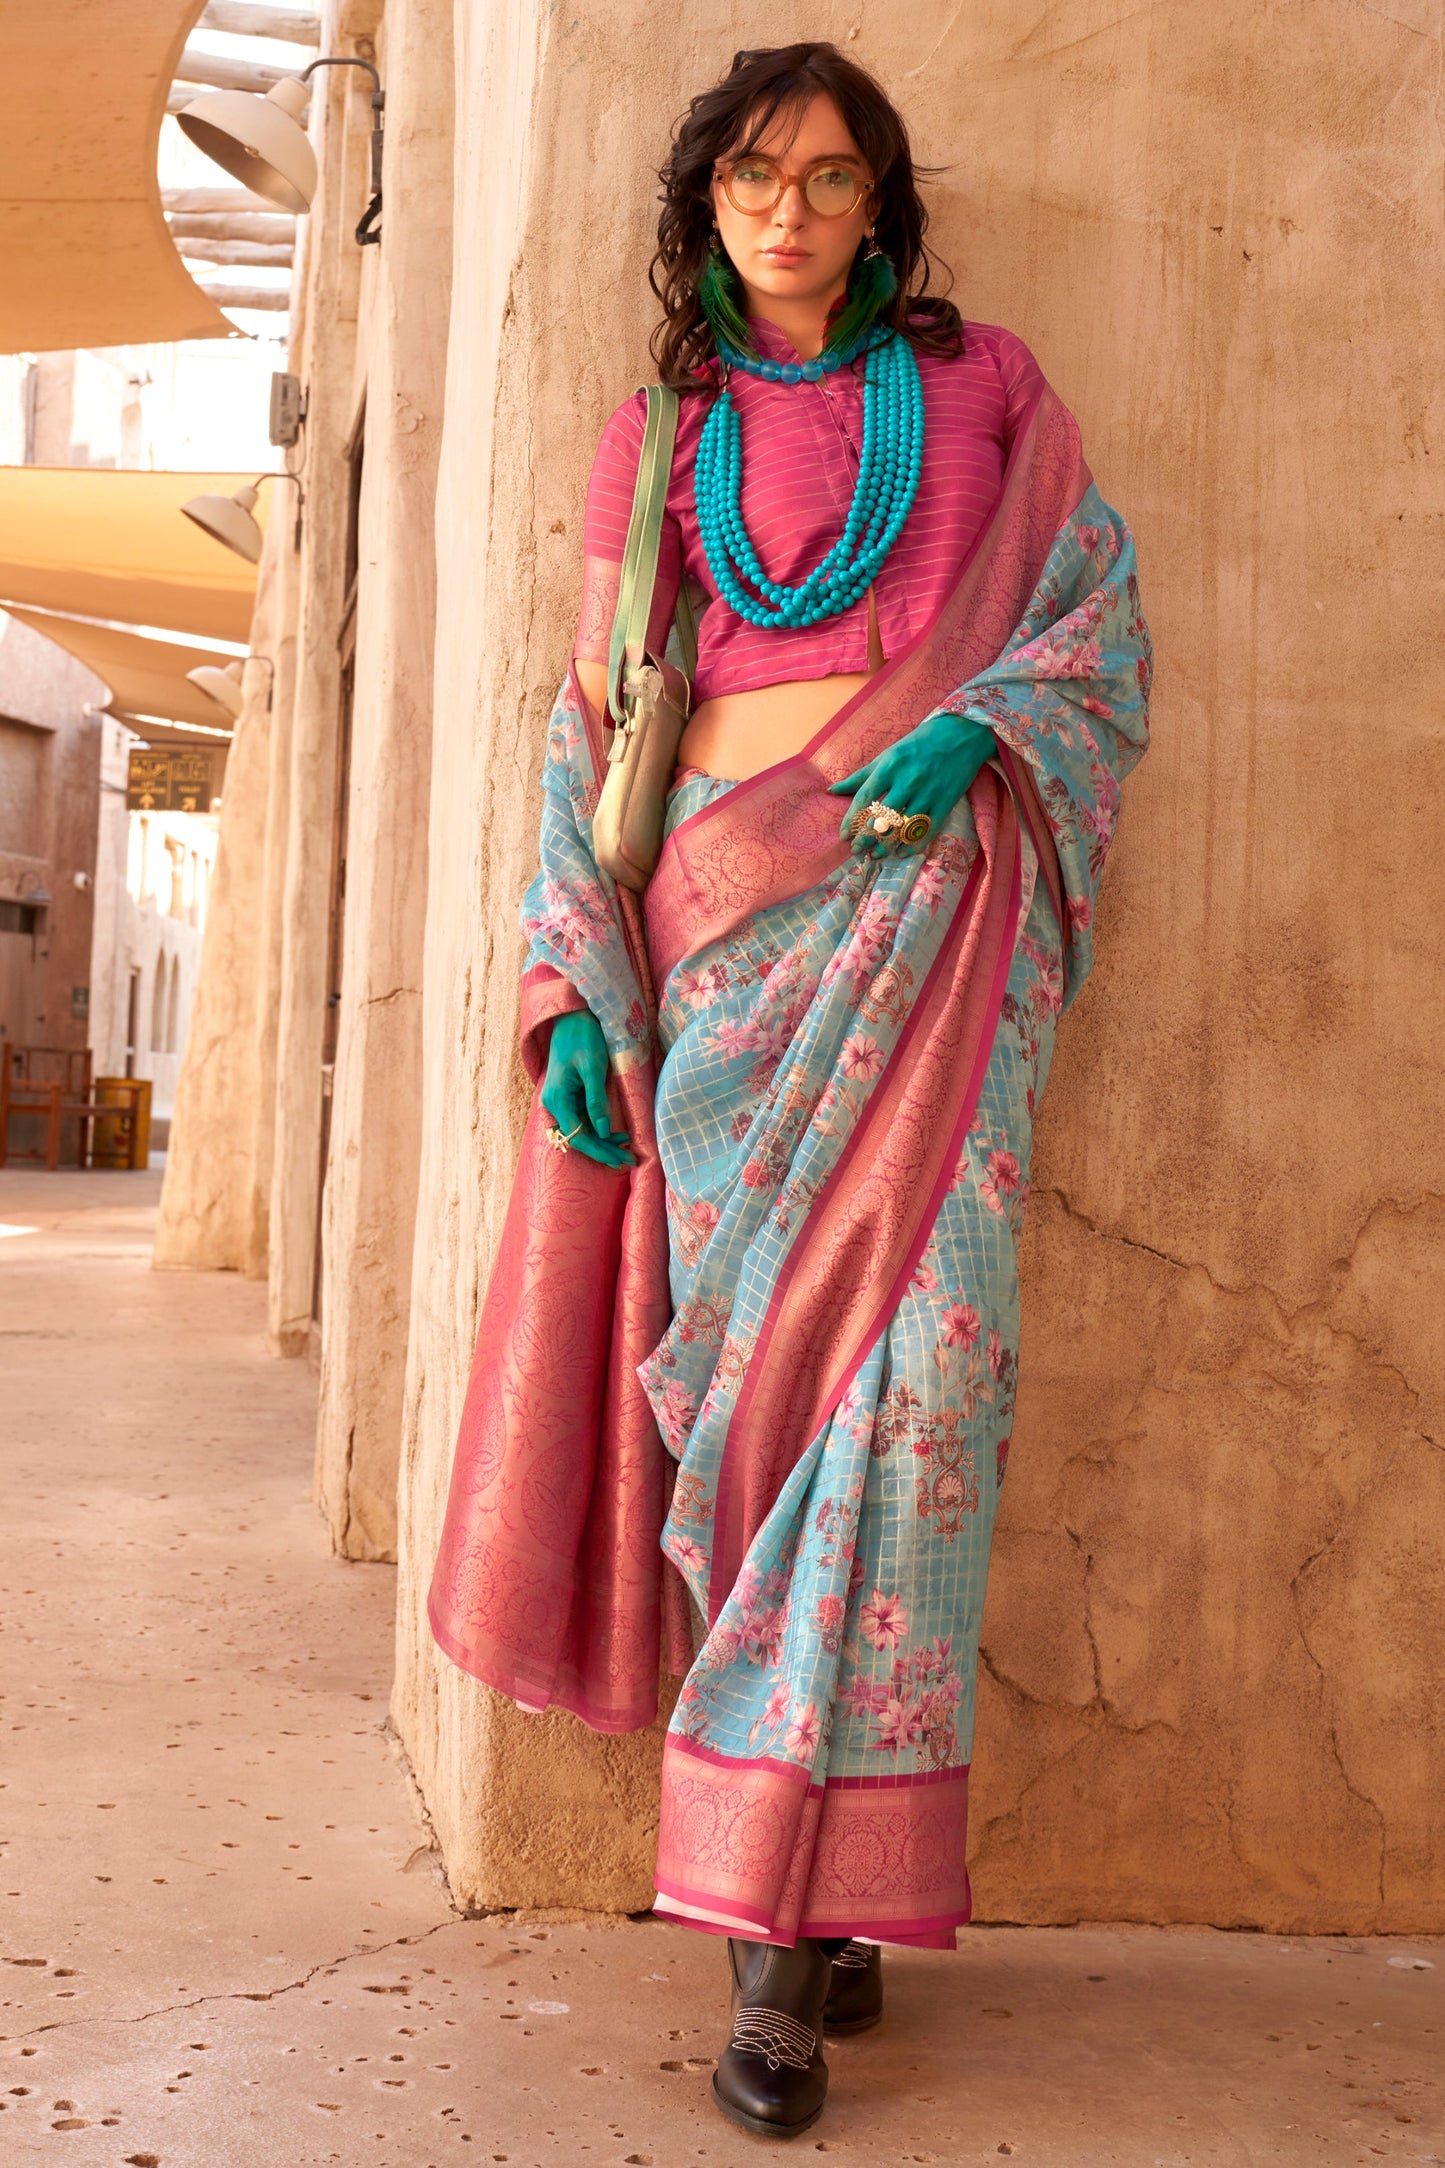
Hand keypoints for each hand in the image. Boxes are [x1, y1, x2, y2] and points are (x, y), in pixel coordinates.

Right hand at [541, 1007, 635, 1168]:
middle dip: (603, 1151)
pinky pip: (583, 1120)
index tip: (620, 1160)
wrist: (573, 1017)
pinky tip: (617, 1135)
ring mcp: (561, 1101)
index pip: (578, 1135)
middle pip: (579, 1137)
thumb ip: (596, 1101)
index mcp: (557, 1099)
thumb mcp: (593, 1069)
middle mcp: (554, 1104)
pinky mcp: (569, 1096)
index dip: (600, 1150)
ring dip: (603, 1142)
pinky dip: (599, 1129)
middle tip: (629, 1161)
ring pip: (582, 1130)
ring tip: (626, 1151)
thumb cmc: (583, 1038)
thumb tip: (601, 1131)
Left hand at [829, 711, 997, 859]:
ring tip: (875, 855)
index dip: (851, 821)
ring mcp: (928, 793)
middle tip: (857, 850)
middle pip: (881, 818)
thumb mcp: (888, 754)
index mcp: (890, 766)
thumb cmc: (919, 743)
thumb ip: (861, 775)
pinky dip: (912, 845)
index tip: (843, 836)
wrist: (962, 734)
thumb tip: (832, 791)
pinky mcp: (945, 803)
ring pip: (902, 827)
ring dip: (886, 846)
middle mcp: (907, 781)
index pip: (864, 799)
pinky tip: (901, 853)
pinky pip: (926, 830)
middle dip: (865, 838)